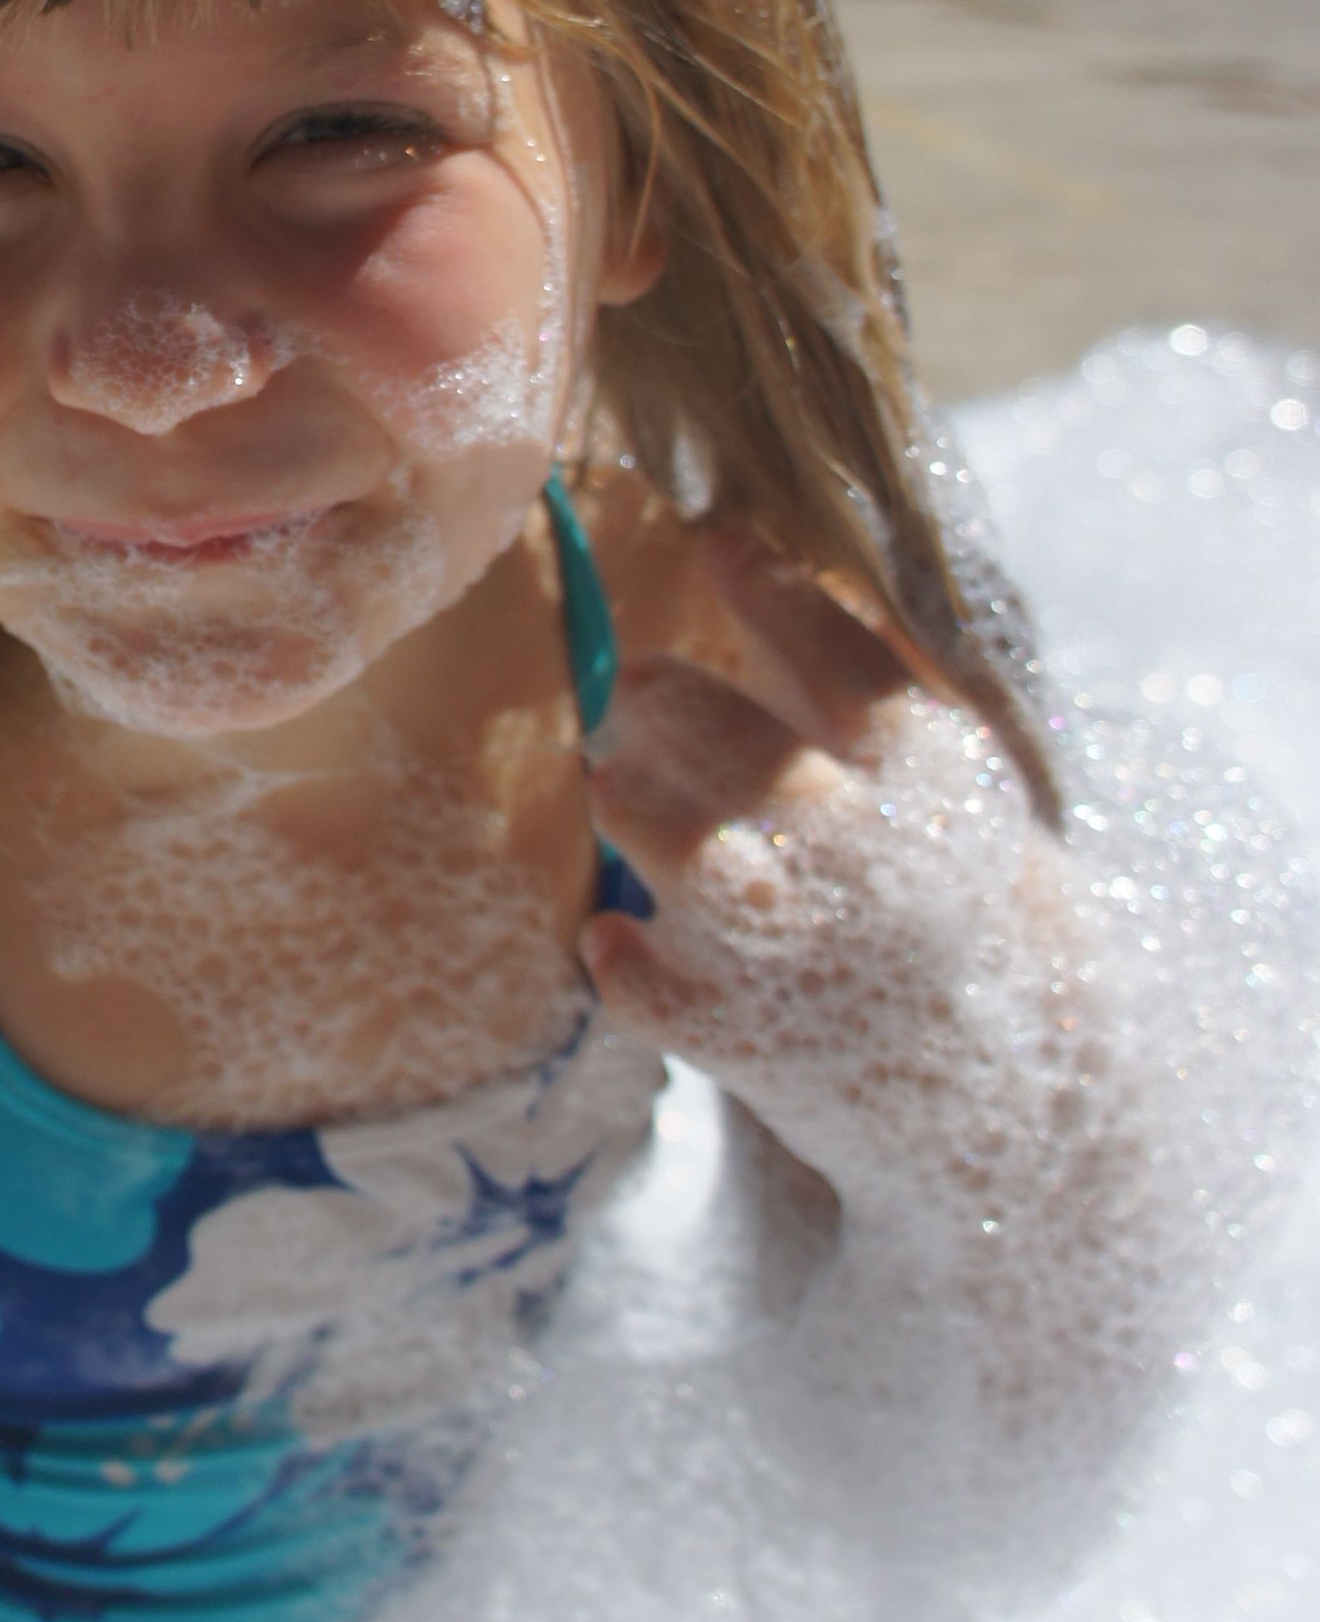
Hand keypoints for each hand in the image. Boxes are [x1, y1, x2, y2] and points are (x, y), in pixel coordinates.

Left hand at [576, 533, 1087, 1265]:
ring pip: (664, 838)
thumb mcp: (939, 776)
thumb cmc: (942, 890)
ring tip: (624, 793)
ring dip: (630, 802)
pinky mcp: (742, 1036)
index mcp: (925, 775)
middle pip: (712, 731)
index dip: (769, 588)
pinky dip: (619, 953)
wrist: (1002, 1076)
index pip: (834, 649)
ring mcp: (797, 946)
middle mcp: (860, 849)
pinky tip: (624, 931)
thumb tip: (740, 548)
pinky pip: (634, 977)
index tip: (720, 544)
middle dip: (657, 698)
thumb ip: (845, 671)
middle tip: (639, 692)